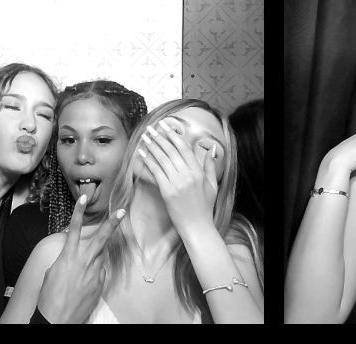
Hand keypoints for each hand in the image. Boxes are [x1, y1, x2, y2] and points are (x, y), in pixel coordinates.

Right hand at [36, 195, 124, 323]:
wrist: (56, 321)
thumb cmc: (48, 298)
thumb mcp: (52, 274)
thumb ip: (65, 262)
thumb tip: (74, 261)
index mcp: (68, 257)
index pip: (75, 229)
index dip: (79, 212)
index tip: (84, 197)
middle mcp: (84, 262)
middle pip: (101, 238)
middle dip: (112, 223)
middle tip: (121, 211)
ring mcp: (94, 273)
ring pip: (101, 256)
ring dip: (96, 257)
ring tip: (83, 270)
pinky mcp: (99, 285)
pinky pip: (99, 273)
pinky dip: (94, 275)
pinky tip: (83, 286)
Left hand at [138, 119, 218, 238]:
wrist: (197, 227)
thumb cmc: (205, 207)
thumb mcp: (213, 185)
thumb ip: (210, 166)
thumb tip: (212, 149)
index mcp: (198, 172)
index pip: (185, 149)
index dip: (174, 137)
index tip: (166, 128)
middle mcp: (188, 175)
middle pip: (171, 151)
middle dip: (160, 138)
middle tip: (151, 129)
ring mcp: (177, 183)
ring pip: (162, 160)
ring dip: (152, 146)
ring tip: (145, 137)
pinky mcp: (167, 192)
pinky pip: (156, 173)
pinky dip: (148, 162)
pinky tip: (142, 154)